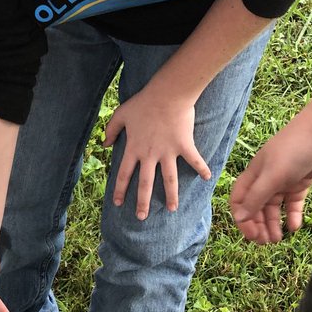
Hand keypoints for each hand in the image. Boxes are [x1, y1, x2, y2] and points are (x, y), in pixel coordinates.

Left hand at [105, 86, 209, 219]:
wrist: (167, 93)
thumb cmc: (143, 102)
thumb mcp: (121, 114)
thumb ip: (111, 130)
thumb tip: (104, 145)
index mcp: (134, 149)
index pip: (124, 174)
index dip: (120, 189)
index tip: (118, 203)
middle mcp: (150, 155)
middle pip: (145, 184)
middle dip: (143, 203)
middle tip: (141, 217)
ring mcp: (168, 152)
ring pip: (169, 179)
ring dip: (171, 195)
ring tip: (172, 209)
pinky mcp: (184, 145)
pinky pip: (194, 160)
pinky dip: (202, 168)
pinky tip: (208, 179)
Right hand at [230, 125, 311, 244]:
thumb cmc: (294, 148)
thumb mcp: (272, 175)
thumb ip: (256, 198)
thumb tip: (239, 218)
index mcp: (254, 176)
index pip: (240, 201)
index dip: (242, 219)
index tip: (251, 234)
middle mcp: (266, 179)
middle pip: (256, 208)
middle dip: (259, 225)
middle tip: (266, 242)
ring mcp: (284, 181)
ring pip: (274, 208)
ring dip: (274, 224)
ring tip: (278, 239)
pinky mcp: (301, 182)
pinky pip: (293, 203)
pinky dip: (292, 215)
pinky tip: (295, 226)